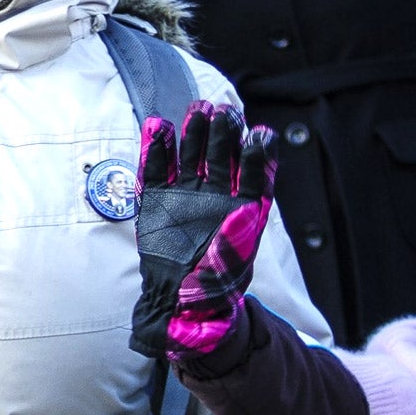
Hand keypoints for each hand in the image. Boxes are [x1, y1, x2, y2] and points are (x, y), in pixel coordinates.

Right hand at [129, 102, 276, 359]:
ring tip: (196, 111)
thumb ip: (235, 239)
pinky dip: (155, 150)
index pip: (254, 174)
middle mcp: (216, 197)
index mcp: (242, 208)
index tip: (259, 134)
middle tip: (223, 113)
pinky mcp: (156, 201)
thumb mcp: (230, 266)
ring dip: (193, 134)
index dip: (257, 155)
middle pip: (222, 158)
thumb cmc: (210, 285)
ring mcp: (185, 196)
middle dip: (223, 135)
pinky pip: (156, 170)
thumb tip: (246, 210)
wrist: (176, 303)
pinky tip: (157, 125)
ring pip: (191, 157)